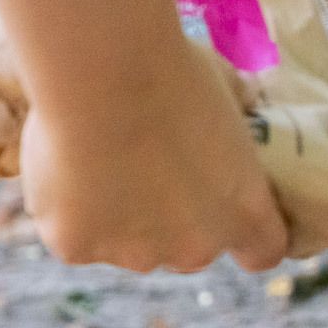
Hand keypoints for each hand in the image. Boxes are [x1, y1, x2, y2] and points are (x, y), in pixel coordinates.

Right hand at [19, 42, 287, 272]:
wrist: (104, 75)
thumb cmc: (175, 72)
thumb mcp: (228, 89)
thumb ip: (240, 108)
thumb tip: (245, 98)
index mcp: (245, 213)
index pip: (263, 251)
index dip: (247, 233)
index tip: (230, 207)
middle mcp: (196, 248)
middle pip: (191, 251)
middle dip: (177, 223)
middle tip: (154, 173)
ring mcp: (135, 254)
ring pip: (130, 247)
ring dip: (122, 220)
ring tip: (101, 165)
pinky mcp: (77, 248)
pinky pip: (76, 235)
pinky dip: (70, 212)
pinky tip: (65, 169)